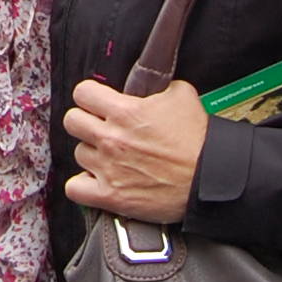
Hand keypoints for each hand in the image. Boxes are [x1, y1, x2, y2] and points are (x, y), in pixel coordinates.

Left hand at [62, 78, 209, 224]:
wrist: (210, 178)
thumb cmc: (198, 140)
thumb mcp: (182, 96)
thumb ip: (157, 86)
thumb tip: (150, 85)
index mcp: (125, 111)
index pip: (82, 93)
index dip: (91, 96)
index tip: (99, 103)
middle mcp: (111, 138)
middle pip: (72, 121)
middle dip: (86, 122)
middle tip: (101, 128)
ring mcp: (108, 168)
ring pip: (78, 153)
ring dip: (91, 154)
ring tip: (110, 157)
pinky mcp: (111, 196)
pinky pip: (74, 188)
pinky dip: (82, 185)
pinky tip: (96, 180)